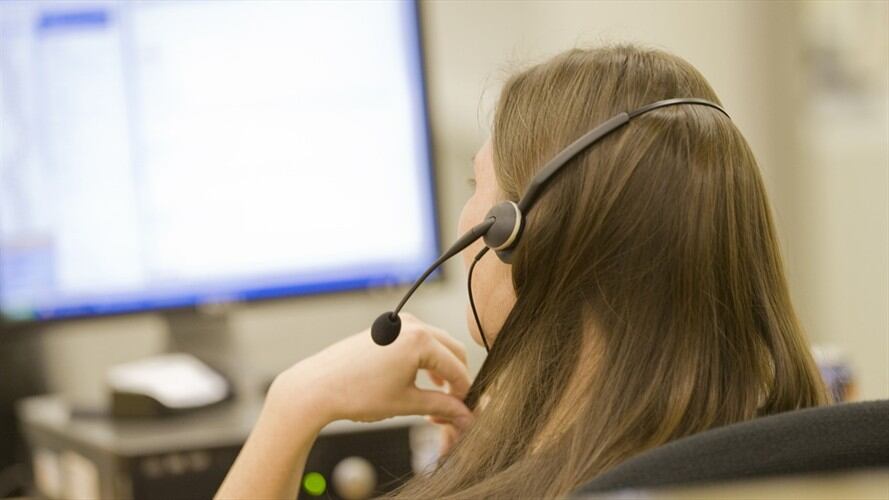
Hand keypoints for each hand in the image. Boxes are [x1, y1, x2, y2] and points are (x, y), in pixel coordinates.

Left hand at [269, 313, 473, 430]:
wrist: (317, 386)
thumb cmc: (357, 394)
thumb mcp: (406, 403)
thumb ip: (442, 407)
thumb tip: (467, 417)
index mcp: (420, 340)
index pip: (457, 368)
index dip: (464, 393)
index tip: (463, 413)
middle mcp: (413, 325)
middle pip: (453, 350)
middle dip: (456, 379)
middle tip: (452, 407)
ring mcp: (400, 322)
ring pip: (437, 344)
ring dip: (443, 368)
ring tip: (436, 398)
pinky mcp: (389, 326)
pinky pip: (420, 340)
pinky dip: (426, 359)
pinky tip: (421, 381)